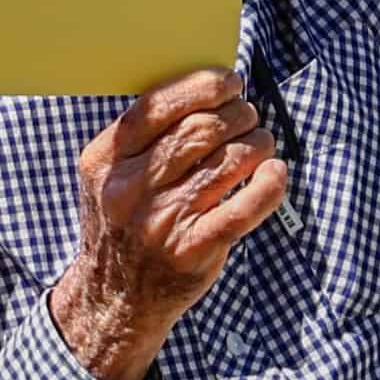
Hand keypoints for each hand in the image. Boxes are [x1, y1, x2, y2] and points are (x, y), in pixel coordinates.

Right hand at [47, 68, 290, 379]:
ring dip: (256, 143)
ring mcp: (161, 222)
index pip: (158, 107)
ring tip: (260, 143)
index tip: (230, 82)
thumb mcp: (108, 179)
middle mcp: (129, 190)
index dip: (203, 86)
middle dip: (237, 114)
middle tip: (249, 115)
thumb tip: (206, 90)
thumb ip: (141, 139)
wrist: (115, 298)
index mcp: (104, 162)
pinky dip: (269, 183)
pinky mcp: (193, 251)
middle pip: (200, 130)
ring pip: (227, 162)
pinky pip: (245, 207)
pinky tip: (275, 172)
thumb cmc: (124, 224)